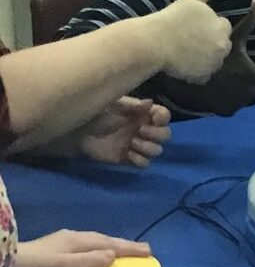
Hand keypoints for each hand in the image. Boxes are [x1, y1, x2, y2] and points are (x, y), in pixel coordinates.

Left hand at [6, 230, 150, 266]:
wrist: (9, 263)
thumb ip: (91, 261)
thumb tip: (114, 256)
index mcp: (80, 241)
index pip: (111, 244)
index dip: (130, 248)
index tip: (150, 252)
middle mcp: (75, 237)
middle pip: (106, 240)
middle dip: (126, 245)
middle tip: (144, 250)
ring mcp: (65, 241)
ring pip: (98, 242)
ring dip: (114, 246)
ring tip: (126, 251)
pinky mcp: (58, 248)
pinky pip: (90, 246)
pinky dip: (102, 249)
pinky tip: (99, 254)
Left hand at [56, 97, 170, 167]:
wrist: (76, 131)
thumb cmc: (95, 113)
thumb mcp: (114, 105)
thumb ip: (133, 106)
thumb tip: (150, 103)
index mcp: (142, 114)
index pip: (164, 115)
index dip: (163, 118)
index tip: (154, 119)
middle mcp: (144, 129)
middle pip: (165, 135)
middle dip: (157, 134)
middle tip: (140, 131)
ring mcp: (137, 145)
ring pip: (157, 150)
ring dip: (148, 147)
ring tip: (132, 144)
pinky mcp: (129, 159)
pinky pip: (145, 163)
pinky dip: (140, 160)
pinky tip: (128, 154)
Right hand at [149, 0, 231, 83]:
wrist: (154, 42)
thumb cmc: (170, 19)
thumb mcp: (190, 0)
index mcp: (221, 25)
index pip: (223, 26)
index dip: (210, 27)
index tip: (194, 27)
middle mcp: (222, 43)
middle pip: (222, 45)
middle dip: (212, 43)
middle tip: (189, 41)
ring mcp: (214, 61)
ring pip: (214, 60)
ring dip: (206, 58)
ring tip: (185, 52)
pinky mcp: (205, 75)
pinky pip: (204, 75)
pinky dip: (196, 72)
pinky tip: (183, 65)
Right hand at [161, 0, 254, 115]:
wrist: (183, 71)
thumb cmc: (210, 49)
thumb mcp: (231, 34)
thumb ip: (249, 21)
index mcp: (253, 74)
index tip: (253, 66)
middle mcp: (248, 92)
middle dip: (252, 81)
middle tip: (238, 71)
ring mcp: (237, 103)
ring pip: (246, 98)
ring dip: (241, 91)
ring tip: (227, 80)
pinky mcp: (224, 112)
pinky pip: (232, 107)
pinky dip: (228, 100)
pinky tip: (219, 91)